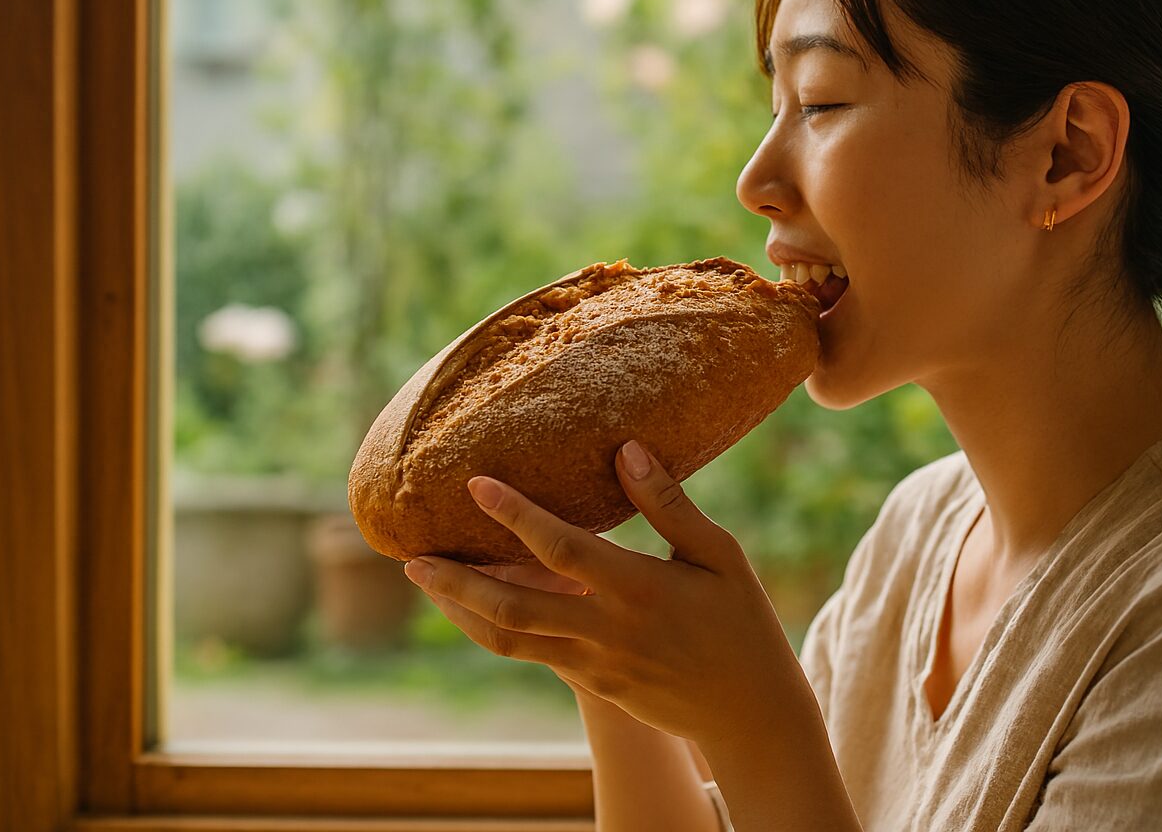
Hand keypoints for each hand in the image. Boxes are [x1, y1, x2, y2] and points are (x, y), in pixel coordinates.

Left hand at [402, 440, 814, 751]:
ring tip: (426, 579)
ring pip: (510, 638)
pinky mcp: (593, 685)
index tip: (475, 484)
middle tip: (411, 555)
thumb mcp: (719, 555)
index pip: (563, 548)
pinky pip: (532, 652)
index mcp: (641, 589)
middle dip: (456, 581)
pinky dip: (497, 626)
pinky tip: (477, 603)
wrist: (749, 713)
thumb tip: (627, 449)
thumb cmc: (742, 621)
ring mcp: (595, 665)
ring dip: (461, 610)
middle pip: (512, 607)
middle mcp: (608, 631)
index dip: (514, 515)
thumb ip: (669, 505)